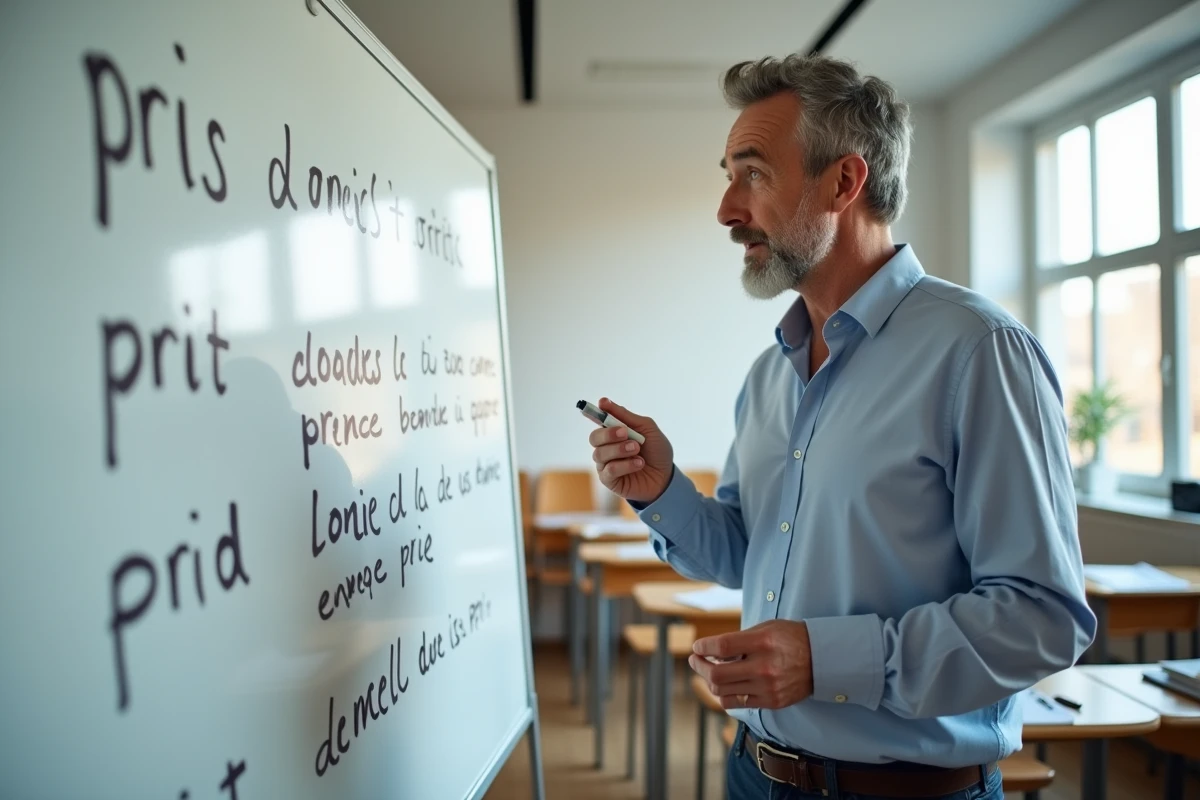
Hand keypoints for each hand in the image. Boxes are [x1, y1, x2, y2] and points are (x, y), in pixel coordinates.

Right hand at [588, 397, 673, 503]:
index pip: (597, 420)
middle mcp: (606, 447)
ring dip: (620, 449)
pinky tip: (639, 463)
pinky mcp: (609, 480)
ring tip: (637, 449)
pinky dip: (625, 465)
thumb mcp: (646, 428)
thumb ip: (625, 416)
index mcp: (613, 432)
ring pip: (600, 454)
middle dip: (609, 434)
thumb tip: (603, 402)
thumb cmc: (657, 451)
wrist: (666, 477)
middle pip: (594, 437)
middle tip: (626, 432)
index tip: (600, 405)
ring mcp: (606, 464)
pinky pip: (609, 470)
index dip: (594, 413)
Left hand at [688, 620, 813, 709]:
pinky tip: (724, 684)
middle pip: (716, 674)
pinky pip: (736, 703)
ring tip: (709, 671)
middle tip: (695, 659)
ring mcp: (767, 688)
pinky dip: (724, 694)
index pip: (722, 647)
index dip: (703, 647)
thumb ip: (740, 640)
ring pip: (722, 691)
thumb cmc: (790, 639)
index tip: (697, 647)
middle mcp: (763, 667)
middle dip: (699, 666)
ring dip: (709, 680)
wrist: (821, 660)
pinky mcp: (771, 702)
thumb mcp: (766, 628)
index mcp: (762, 643)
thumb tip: (711, 651)